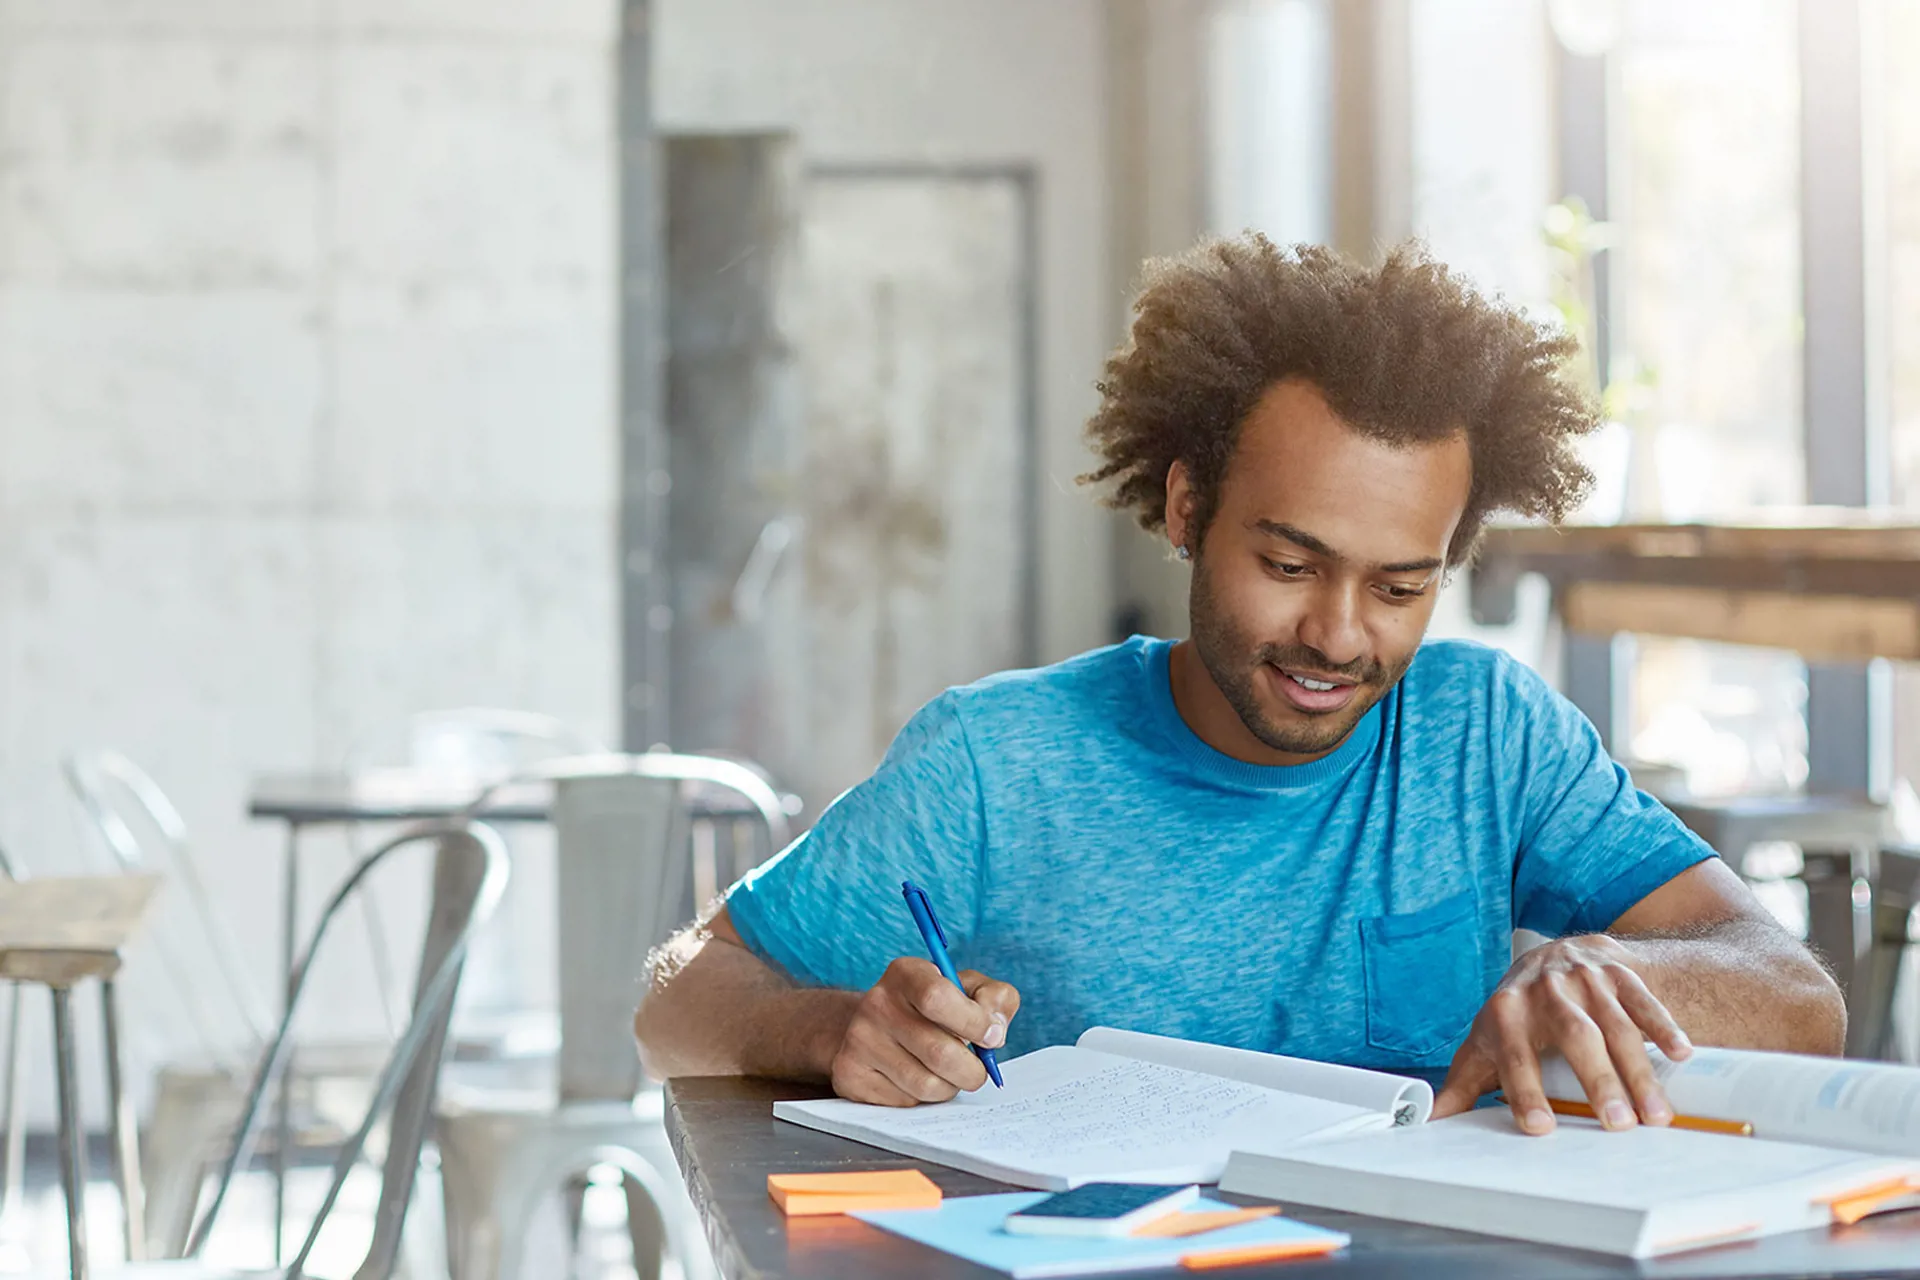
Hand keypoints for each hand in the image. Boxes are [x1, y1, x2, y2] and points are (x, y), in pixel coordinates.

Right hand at [829, 958, 1020, 1105]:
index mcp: (906, 973)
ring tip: (946, 1073)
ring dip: (950, 1086)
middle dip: (972, 1070)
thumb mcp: (968, 988)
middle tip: (976, 1069)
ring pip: (926, 1085)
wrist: (877, 1027)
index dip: (974, 1022)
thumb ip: (995, 998)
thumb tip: (995, 1030)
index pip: (938, 997)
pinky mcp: (850, 1075)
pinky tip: (917, 1078)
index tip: (992, 1037)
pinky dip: (923, 1099)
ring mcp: (859, 1041)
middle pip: (939, 1052)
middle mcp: (876, 1003)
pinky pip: (905, 1102)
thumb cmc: (934, 1008)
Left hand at [1432, 934, 1691, 1133]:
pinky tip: (1680, 1055)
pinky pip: (1643, 999)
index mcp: (1505, 1014)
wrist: (1555, 954)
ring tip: (1656, 1115)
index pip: (1514, 1056)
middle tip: (1617, 1126)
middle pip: (1574, 1037)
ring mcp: (1584, 981)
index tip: (1540, 1127)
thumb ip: (1461, 1086)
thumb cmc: (1516, 1013)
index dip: (1524, 1090)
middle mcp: (1545, 993)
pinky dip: (1663, 1026)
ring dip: (1638, 1070)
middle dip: (1596, 1082)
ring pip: (1615, 1025)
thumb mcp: (1485, 1044)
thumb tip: (1425, 1123)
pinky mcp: (1618, 974)